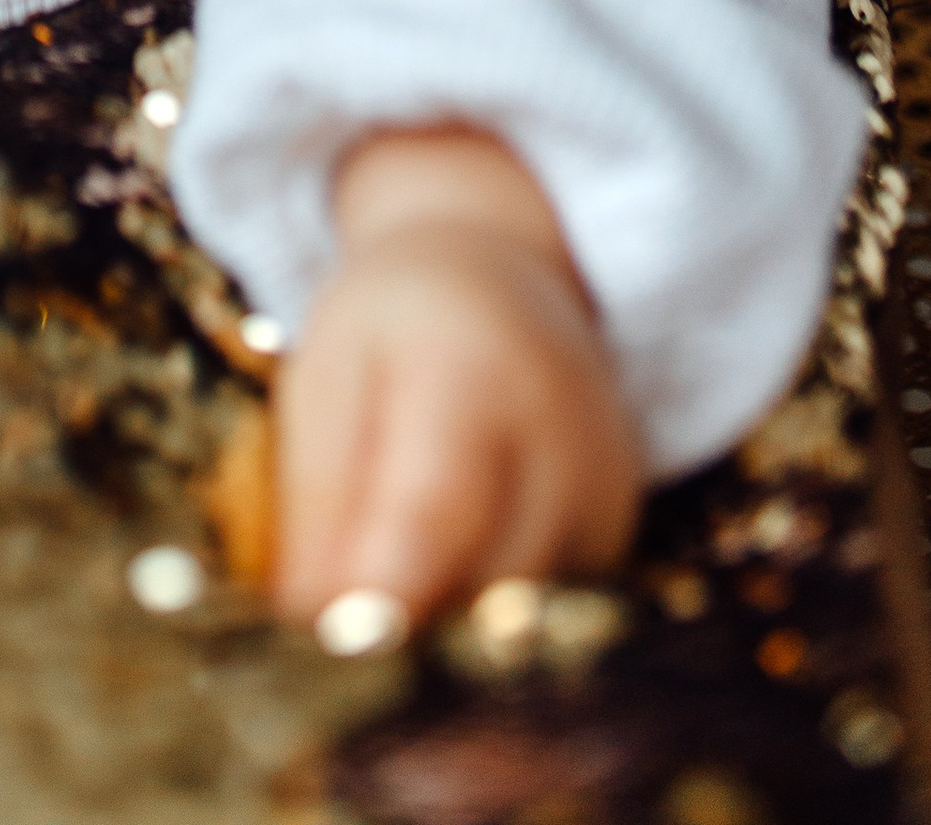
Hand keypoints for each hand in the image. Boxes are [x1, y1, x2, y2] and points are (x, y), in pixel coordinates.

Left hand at [274, 127, 642, 628]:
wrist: (503, 277)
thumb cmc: (391, 327)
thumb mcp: (325, 377)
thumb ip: (319, 498)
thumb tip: (309, 626)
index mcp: (469, 369)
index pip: (432, 511)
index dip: (378, 600)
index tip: (326, 652)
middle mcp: (561, 436)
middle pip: (486, 589)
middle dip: (409, 638)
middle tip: (341, 652)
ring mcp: (604, 492)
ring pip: (524, 623)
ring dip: (451, 642)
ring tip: (387, 623)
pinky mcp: (621, 537)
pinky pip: (550, 619)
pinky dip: (492, 630)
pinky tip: (446, 602)